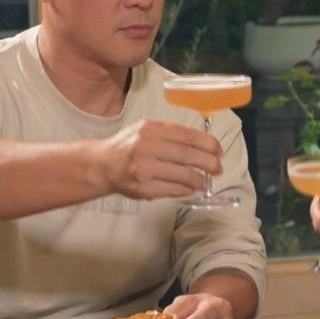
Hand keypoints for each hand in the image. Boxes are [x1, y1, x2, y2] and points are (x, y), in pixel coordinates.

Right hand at [94, 120, 220, 199]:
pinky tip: (189, 188)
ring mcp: (143, 169)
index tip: (217, 150)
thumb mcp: (146, 130)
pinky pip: (172, 189)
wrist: (102, 165)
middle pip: (187, 155)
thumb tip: (204, 145)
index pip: (186, 135)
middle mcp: (145, 147)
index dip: (207, 143)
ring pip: (182, 175)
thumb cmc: (128, 146)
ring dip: (198, 179)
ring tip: (203, 181)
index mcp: (150, 129)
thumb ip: (171, 134)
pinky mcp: (142, 188)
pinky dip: (185, 189)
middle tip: (217, 168)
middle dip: (208, 162)